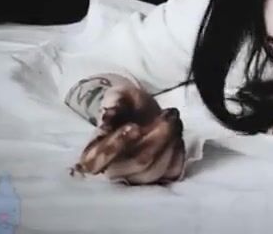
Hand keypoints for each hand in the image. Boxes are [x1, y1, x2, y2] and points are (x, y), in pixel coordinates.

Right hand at [69, 75, 185, 184]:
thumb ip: (113, 102)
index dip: (117, 145)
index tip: (135, 126)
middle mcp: (114, 170)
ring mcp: (137, 177)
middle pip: (138, 163)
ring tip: (172, 120)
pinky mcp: (159, 177)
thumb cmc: (126, 105)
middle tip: (167, 117)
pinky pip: (172, 172)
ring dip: (170, 142)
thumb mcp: (118, 95)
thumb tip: (108, 114)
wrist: (142, 111)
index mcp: (94, 153)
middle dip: (157, 138)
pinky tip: (176, 135)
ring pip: (156, 170)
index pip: (98, 161)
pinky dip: (178, 151)